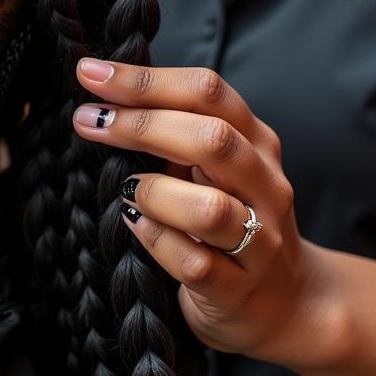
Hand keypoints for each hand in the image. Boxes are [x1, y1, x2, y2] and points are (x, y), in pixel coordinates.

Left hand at [73, 59, 335, 369]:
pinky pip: (195, 263)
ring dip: (154, 192)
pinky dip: (157, 241)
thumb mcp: (212, 168)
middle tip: (88, 120)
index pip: (207, 92)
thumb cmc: (229, 220)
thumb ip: (174, 132)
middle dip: (142, 125)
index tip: (91, 73)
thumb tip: (104, 96)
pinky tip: (134, 226)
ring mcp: (260, 241)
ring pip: (209, 208)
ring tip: (125, 190)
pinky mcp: (240, 291)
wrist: (287, 302)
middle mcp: (266, 185)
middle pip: (213, 139)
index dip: (146, 80)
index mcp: (255, 142)